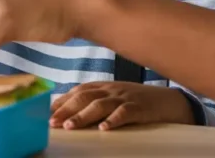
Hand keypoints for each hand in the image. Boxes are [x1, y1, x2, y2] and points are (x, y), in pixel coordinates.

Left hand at [50, 82, 194, 130]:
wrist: (170, 100)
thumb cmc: (137, 100)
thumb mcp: (114, 97)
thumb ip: (93, 101)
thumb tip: (67, 111)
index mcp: (103, 87)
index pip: (77, 92)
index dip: (61, 101)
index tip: (44, 113)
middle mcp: (111, 90)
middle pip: (84, 97)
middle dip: (66, 109)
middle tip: (52, 122)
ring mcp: (125, 98)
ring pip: (100, 105)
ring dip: (83, 116)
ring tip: (70, 126)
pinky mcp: (139, 108)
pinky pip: (125, 113)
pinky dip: (114, 119)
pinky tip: (104, 128)